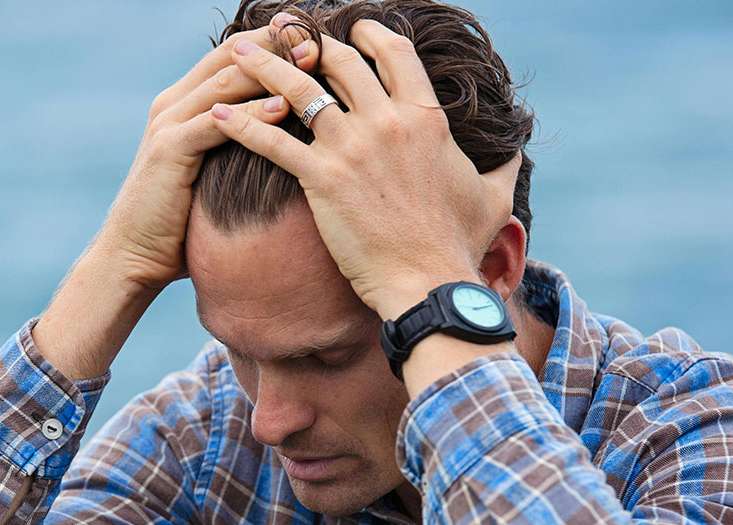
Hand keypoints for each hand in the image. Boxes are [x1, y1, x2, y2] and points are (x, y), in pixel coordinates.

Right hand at [34, 23, 315, 379]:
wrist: (133, 255)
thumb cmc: (180, 222)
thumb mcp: (214, 173)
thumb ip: (239, 147)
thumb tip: (287, 142)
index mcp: (185, 102)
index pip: (234, 55)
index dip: (273, 40)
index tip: (314, 34)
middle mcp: (174, 103)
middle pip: (231, 55)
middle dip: (276, 44)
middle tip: (317, 36)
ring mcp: (168, 123)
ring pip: (225, 81)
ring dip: (270, 70)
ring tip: (310, 61)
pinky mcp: (168, 150)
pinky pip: (215, 123)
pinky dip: (251, 114)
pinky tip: (284, 108)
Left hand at [212, 20, 519, 318]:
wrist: (429, 284)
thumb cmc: (458, 246)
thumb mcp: (492, 198)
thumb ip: (503, 166)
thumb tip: (517, 150)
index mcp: (426, 118)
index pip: (393, 53)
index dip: (367, 34)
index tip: (348, 32)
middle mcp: (388, 122)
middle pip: (340, 61)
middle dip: (308, 42)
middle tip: (283, 36)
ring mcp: (353, 147)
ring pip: (298, 89)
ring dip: (262, 65)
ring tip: (235, 52)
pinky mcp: (322, 178)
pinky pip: (271, 141)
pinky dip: (239, 124)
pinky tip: (215, 115)